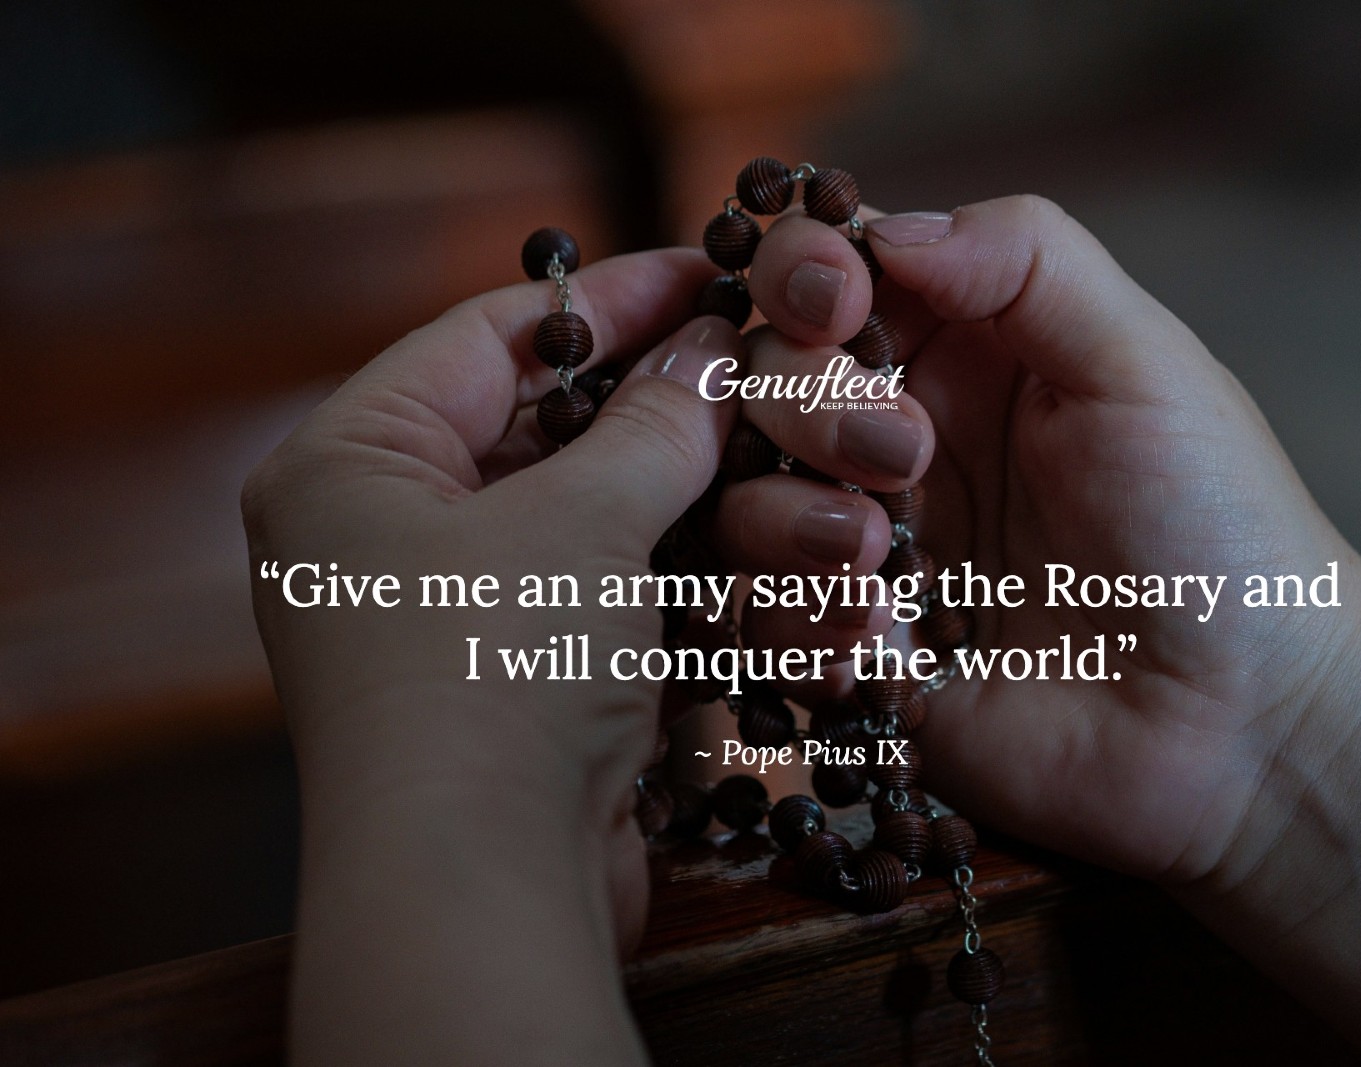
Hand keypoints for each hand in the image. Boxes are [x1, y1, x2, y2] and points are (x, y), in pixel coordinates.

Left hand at [243, 248, 737, 1064]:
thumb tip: (714, 345)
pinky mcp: (526, 691)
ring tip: (800, 471)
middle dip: (670, 415)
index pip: (492, 337)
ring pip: (600, 528)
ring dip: (702, 509)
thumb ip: (657, 421)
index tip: (709, 272)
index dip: (610, 298)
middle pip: (554, 434)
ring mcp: (461, 621)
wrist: (489, 892)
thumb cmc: (497, 675)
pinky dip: (690, 589)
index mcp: (352, 466)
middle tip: (764, 369)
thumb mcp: (584, 519)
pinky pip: (616, 606)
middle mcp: (389, 539)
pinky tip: (781, 564)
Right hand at [717, 195, 1360, 882]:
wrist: (1244, 719)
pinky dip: (802, 626)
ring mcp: (870, 553)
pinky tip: (888, 645)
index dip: (802, 278)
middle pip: (761, 384)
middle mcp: (898, 442)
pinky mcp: (858, 657)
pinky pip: (762, 625)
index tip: (833, 303)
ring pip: (737, 503)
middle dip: (807, 409)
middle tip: (902, 457)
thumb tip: (880, 229)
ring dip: (788, 522)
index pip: (828, 282)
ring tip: (886, 565)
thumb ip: (1025, 260)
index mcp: (964, 353)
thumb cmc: (1217, 528)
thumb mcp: (1141, 361)